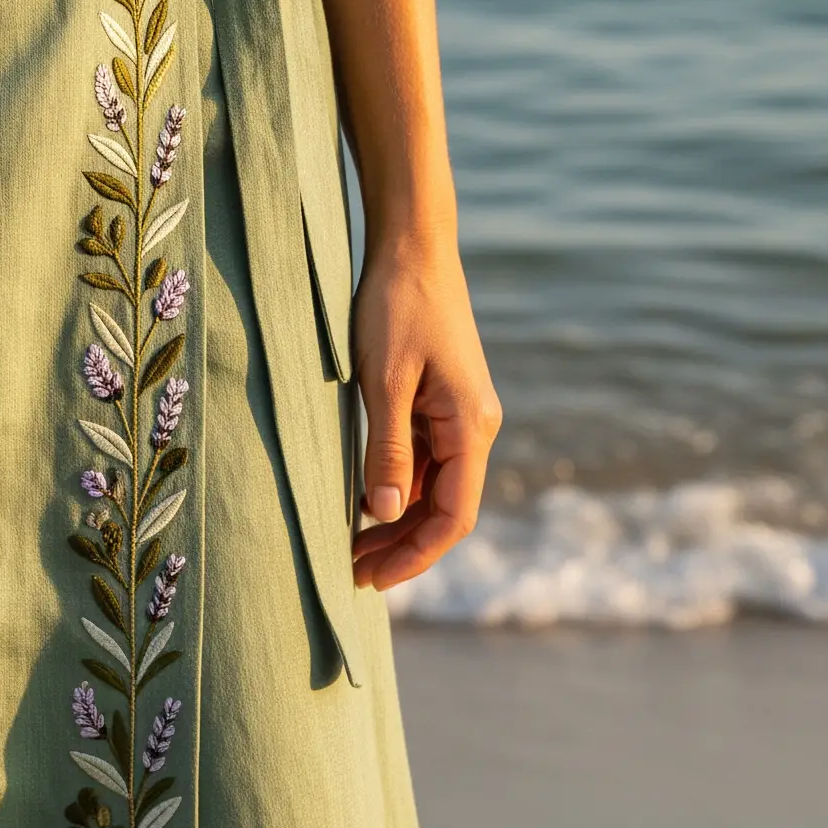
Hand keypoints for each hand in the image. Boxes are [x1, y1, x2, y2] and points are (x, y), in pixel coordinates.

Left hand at [350, 231, 499, 590]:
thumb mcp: (384, 380)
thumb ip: (388, 447)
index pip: (452, 516)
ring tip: (352, 546)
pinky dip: (398, 485)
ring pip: (434, 486)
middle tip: (352, 573)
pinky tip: (365, 499)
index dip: (414, 554)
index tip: (372, 580)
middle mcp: (475, 427)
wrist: (412, 247)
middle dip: (403, 546)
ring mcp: (459, 414)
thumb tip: (386, 512)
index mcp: (471, 427)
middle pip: (445, 508)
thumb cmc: (397, 306)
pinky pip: (425, 458)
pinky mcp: (441, 400)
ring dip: (397, 519)